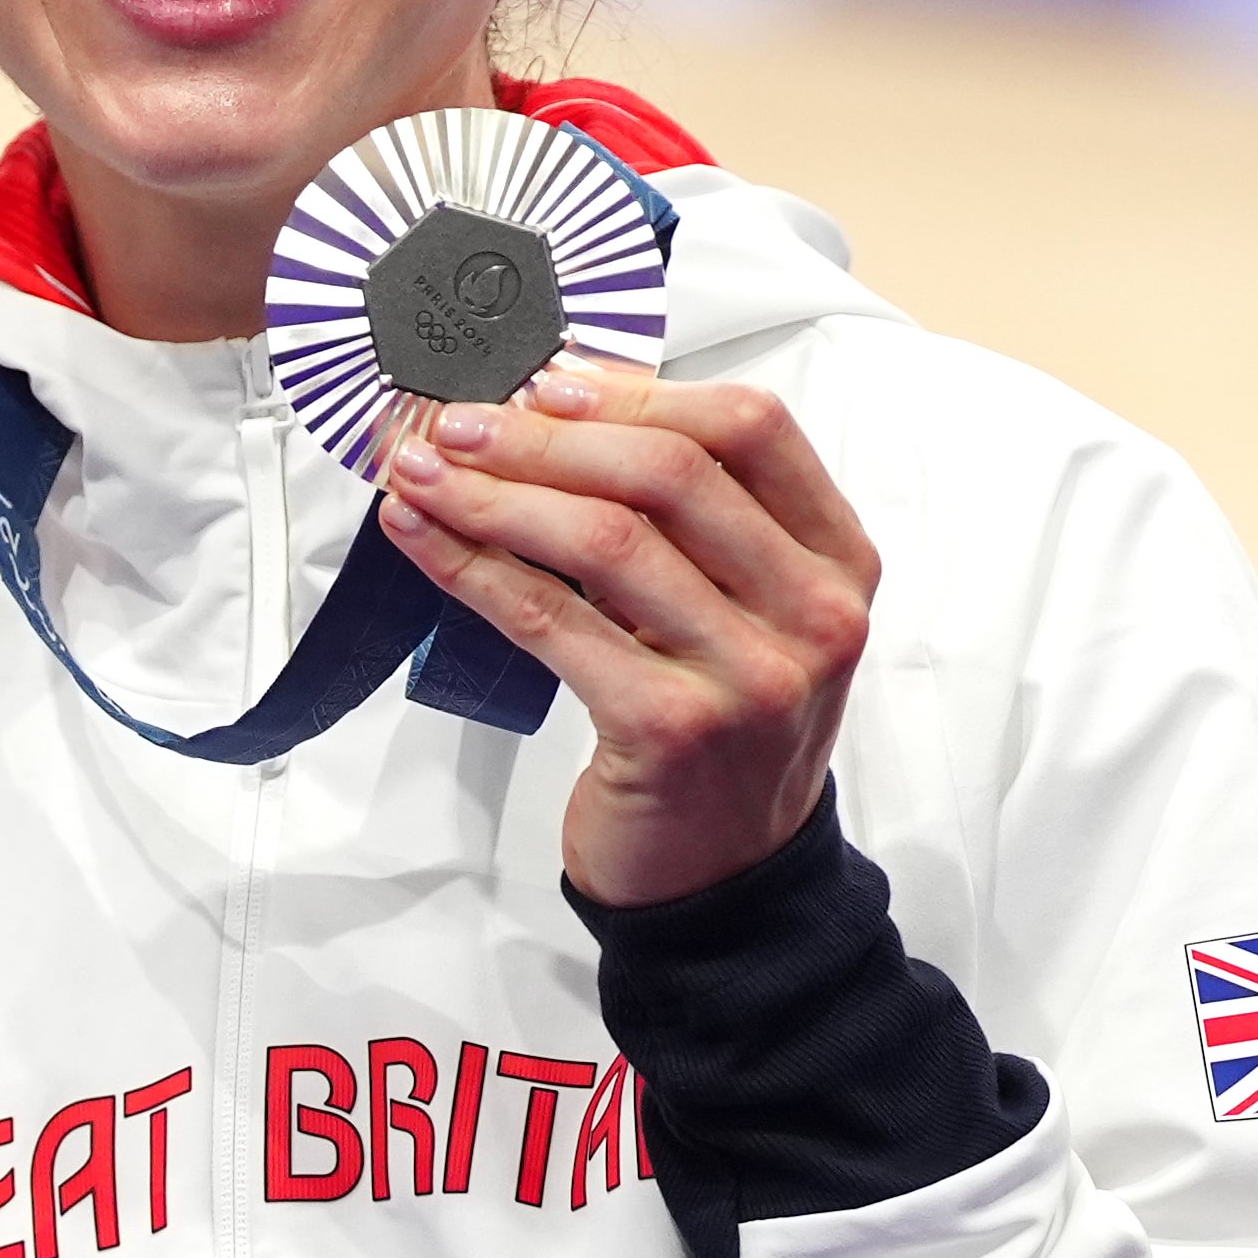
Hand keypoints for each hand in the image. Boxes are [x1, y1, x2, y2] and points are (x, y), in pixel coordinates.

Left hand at [378, 360, 877, 909]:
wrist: (726, 877)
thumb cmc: (721, 729)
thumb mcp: (743, 612)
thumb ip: (692, 522)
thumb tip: (554, 411)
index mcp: (837, 560)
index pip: (751, 428)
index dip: (638, 391)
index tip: (546, 380)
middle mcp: (812, 614)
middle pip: (669, 472)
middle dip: (544, 436)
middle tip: (456, 422)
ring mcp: (750, 675)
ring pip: (604, 539)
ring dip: (493, 492)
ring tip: (420, 470)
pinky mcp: (671, 728)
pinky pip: (551, 619)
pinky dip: (473, 566)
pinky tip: (425, 537)